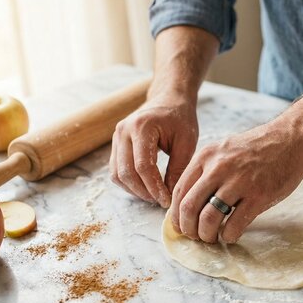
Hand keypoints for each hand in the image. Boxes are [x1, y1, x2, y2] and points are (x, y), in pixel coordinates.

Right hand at [110, 91, 197, 207]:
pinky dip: (129, 183)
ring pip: (117, 174)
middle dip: (143, 192)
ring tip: (154, 196)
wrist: (168, 100)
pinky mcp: (116, 144)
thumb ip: (179, 167)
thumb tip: (171, 194)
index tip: (166, 200)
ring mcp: (116, 137)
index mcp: (142, 127)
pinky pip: (116, 170)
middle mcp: (123, 131)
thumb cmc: (180, 118)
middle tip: (161, 201)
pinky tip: (146, 188)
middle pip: (126, 172)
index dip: (154, 187)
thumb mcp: (186, 141)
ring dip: (134, 190)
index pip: (143, 166)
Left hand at [170, 123, 302, 242]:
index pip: (179, 191)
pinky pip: (234, 224)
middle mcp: (219, 168)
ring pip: (208, 219)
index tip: (181, 225)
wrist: (292, 139)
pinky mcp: (258, 196)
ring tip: (213, 237)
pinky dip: (228, 235)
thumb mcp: (225, 149)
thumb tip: (191, 200)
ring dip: (207, 235)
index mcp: (206, 157)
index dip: (176, 214)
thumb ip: (207, 169)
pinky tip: (231, 234)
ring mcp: (239, 182)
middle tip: (195, 236)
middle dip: (188, 229)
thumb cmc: (259, 148)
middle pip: (189, 207)